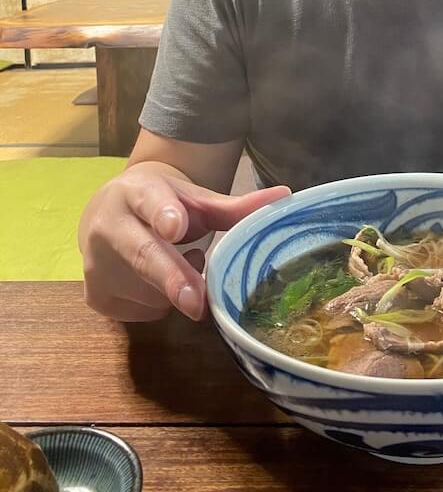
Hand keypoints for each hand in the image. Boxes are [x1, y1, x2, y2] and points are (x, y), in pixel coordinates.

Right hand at [79, 164, 290, 323]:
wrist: (109, 210)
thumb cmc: (162, 203)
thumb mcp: (194, 198)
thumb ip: (235, 205)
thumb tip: (287, 196)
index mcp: (137, 191)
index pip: (150, 201)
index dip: (163, 213)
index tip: (176, 226)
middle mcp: (108, 225)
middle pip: (143, 254)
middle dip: (171, 278)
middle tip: (197, 301)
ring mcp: (96, 264)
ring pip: (150, 292)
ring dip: (177, 287)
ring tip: (178, 258)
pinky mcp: (95, 296)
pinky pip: (142, 312)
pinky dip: (160, 302)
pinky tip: (157, 280)